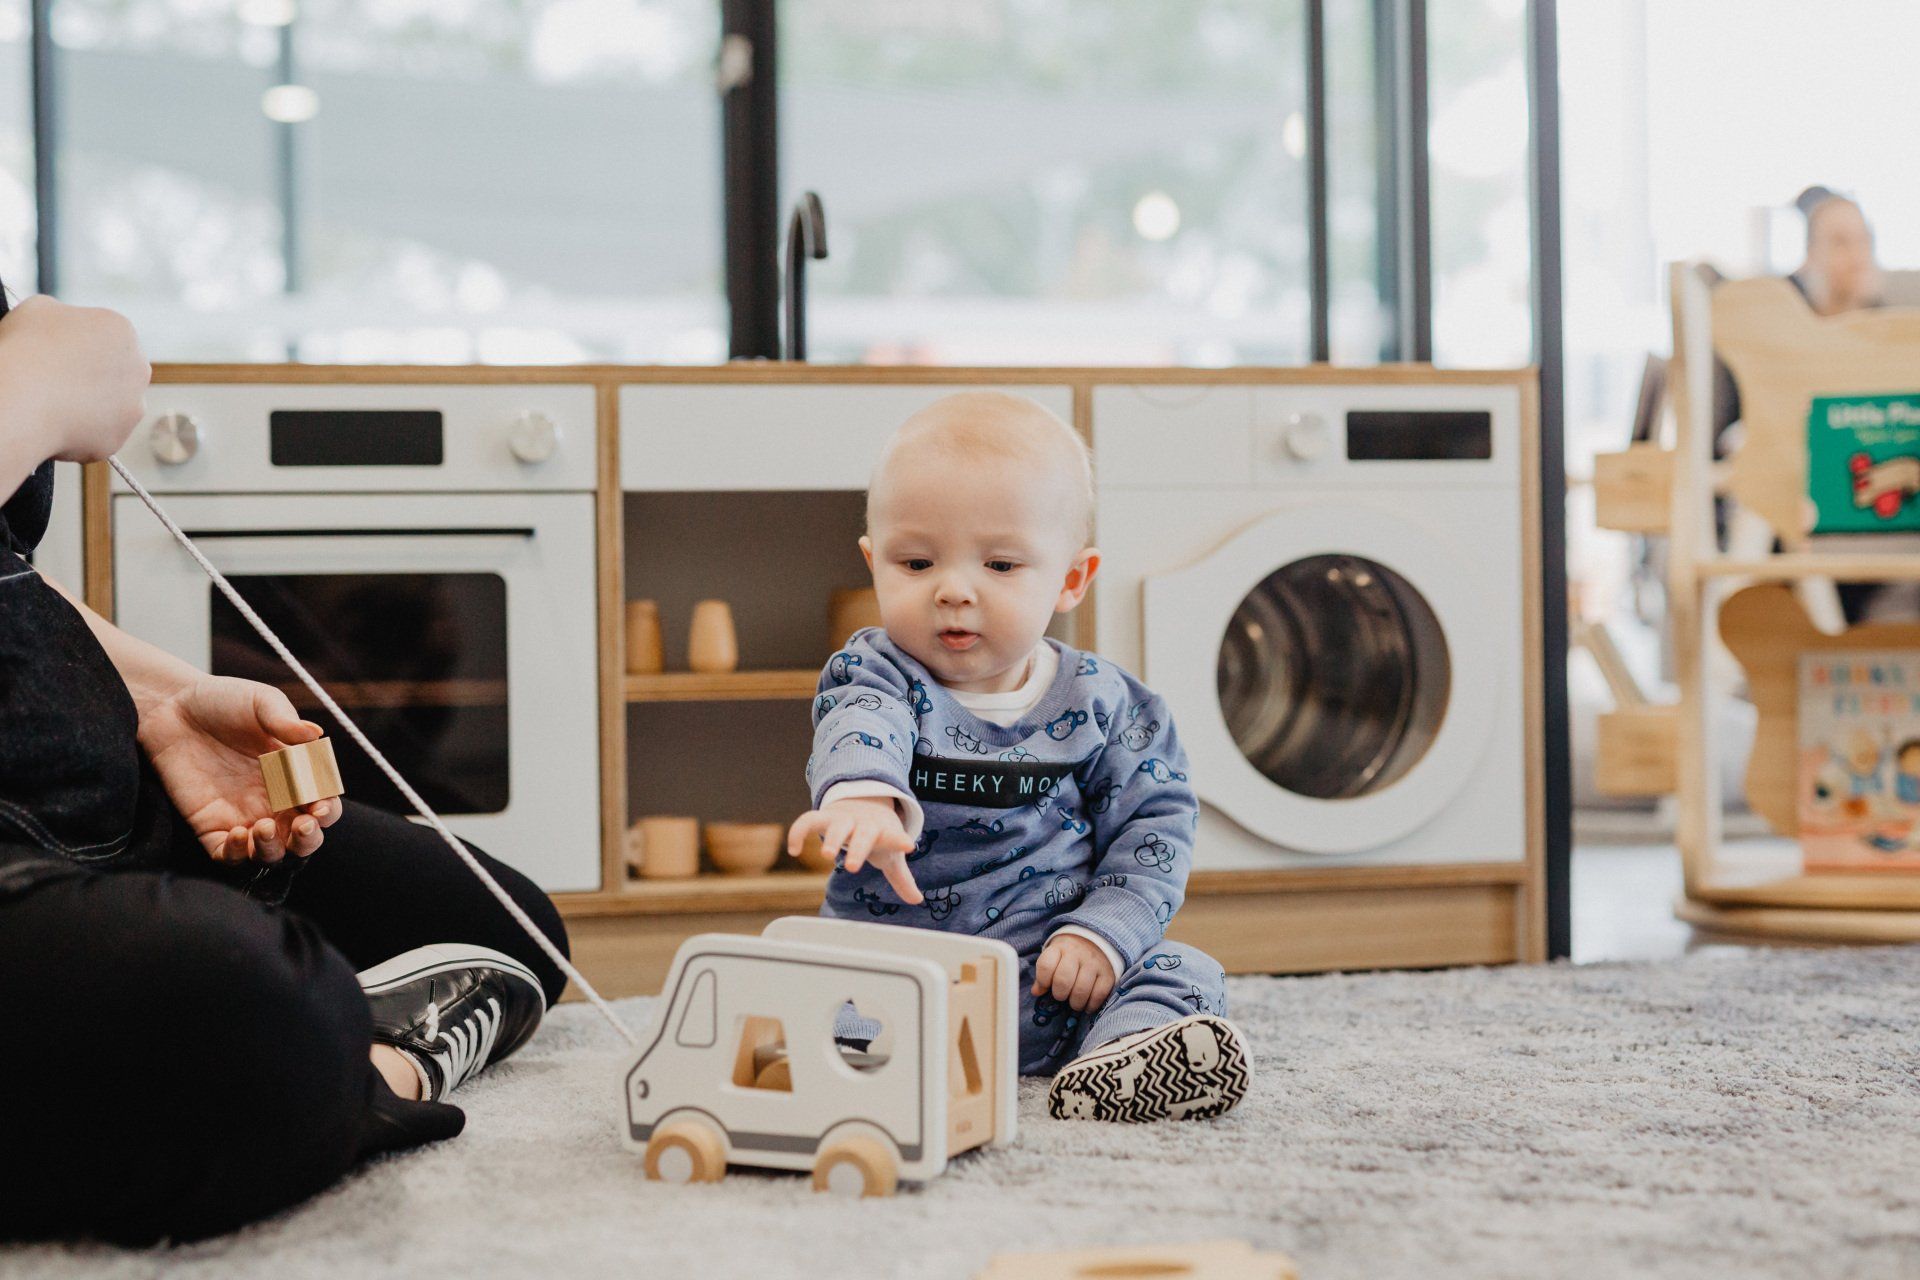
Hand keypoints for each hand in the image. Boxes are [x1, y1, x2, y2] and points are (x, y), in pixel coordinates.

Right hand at [0, 295, 149, 463]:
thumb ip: (63, 315)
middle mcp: (138, 369)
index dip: (76, 347)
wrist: (21, 398)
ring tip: (51, 402)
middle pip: (113, 373)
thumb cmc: (26, 348)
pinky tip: (54, 423)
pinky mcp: (118, 439)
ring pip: (109, 406)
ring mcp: (132, 407)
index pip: (103, 339)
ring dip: (87, 405)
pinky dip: (78, 433)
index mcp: (121, 330)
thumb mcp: (39, 309)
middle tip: (55, 380)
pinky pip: (96, 435)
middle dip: (89, 377)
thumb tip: (64, 323)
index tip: (55, 354)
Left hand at [138, 674, 342, 864]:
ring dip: (274, 849)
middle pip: (303, 837)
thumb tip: (315, 734)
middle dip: (308, 839)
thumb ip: (286, 720)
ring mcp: (242, 815)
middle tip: (302, 825)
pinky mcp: (210, 825)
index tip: (318, 806)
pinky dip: (238, 855)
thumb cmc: (222, 700)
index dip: (326, 810)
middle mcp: (274, 800)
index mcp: (296, 775)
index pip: (322, 803)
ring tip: (261, 827)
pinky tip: (238, 834)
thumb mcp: (260, 701)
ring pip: (270, 853)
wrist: (170, 706)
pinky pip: (228, 855)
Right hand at [787, 797, 921, 903]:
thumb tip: (917, 900)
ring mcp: (842, 819)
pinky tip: (793, 850)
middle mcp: (862, 824)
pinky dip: (799, 831)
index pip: (894, 837)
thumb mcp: (891, 854)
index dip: (900, 841)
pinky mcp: (824, 816)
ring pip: (836, 826)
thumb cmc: (879, 833)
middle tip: (852, 867)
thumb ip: (902, 878)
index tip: (909, 846)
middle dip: (857, 850)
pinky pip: (808, 820)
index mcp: (883, 832)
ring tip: (826, 855)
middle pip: (862, 835)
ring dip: (831, 839)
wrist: (865, 800)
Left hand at [1033, 934, 1116, 1012]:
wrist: (1096, 939)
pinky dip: (1091, 1005)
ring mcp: (1094, 963)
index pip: (1045, 966)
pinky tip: (1087, 1005)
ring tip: (1074, 1003)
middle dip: (1059, 994)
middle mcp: (1077, 953)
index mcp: (1059, 948)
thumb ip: (1044, 975)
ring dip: (1075, 1003)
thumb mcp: (1054, 957)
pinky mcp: (1108, 973)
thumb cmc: (1069, 954)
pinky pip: (1099, 994)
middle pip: (1063, 980)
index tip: (1046, 987)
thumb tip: (1036, 992)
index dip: (1043, 981)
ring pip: (1081, 990)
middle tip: (1062, 996)